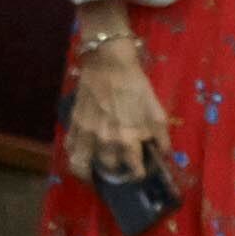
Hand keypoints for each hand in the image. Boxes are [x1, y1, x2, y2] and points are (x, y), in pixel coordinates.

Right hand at [63, 38, 170, 185]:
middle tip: (120, 165)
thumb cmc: (135, 84)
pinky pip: (70, 145)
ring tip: (91, 174)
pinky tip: (80, 154)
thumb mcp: (156, 109)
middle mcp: (106, 141)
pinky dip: (74, 153)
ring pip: (80, 164)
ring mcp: (87, 132)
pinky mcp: (75, 121)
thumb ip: (161, 135)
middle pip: (109, 168)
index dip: (139, 173)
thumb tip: (164, 154)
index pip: (134, 170)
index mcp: (128, 139)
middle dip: (116, 169)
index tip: (140, 170)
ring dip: (87, 172)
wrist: (108, 61)